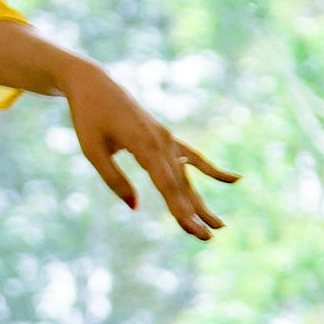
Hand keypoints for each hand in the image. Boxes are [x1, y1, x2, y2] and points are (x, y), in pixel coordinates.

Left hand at [0, 36, 236, 239]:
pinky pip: (195, 157)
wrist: (95, 85)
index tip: (192, 229)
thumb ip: (114, 179)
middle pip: (181, 185)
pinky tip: (235, 180)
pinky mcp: (167, 138)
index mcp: (144, 144)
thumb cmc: (89, 117)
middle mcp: (162, 142)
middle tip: (208, 238)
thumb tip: (135, 207)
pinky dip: (213, 170)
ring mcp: (167, 140)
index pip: (166, 184)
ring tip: (219, 226)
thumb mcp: (92, 150)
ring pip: (188, 177)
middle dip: (195, 213)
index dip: (179, 208)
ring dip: (202, 202)